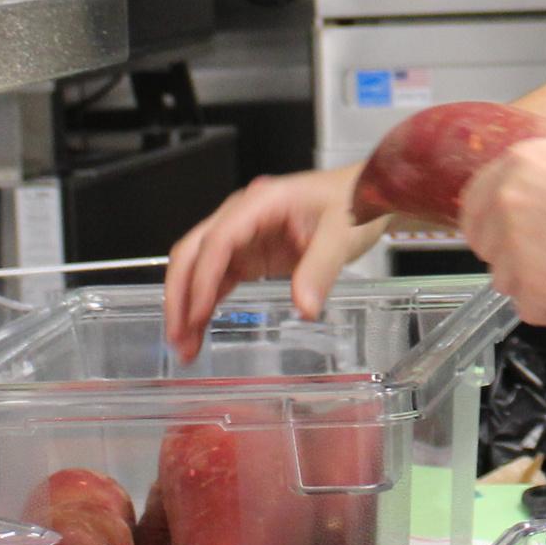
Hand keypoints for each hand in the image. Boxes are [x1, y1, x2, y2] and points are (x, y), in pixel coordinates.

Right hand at [164, 163, 385, 357]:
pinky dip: (205, 304)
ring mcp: (243, 236)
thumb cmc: (354, 202)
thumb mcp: (343, 234)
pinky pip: (217, 279)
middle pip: (194, 252)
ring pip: (199, 269)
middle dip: (180, 295)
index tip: (198, 314)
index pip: (219, 240)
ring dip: (188, 305)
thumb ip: (321, 269)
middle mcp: (243, 216)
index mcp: (261, 202)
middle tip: (177, 337)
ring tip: (185, 346)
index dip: (203, 278)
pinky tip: (199, 330)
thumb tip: (304, 308)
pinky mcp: (249, 254)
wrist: (367, 198)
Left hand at [460, 106, 545, 330]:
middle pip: (486, 243)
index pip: (476, 201)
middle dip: (511, 253)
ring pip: (505, 279)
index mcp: (521, 164)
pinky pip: (529, 308)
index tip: (510, 233)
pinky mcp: (536, 287)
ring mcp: (518, 248)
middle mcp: (509, 203)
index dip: (493, 221)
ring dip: (531, 283)